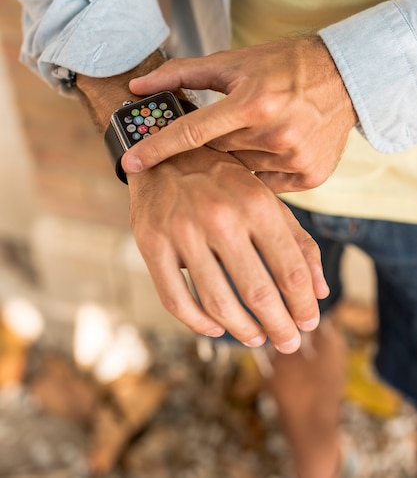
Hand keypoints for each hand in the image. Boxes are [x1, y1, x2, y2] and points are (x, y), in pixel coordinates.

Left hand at [124, 37, 357, 191]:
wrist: (345, 78)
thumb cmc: (284, 65)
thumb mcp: (234, 62)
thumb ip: (183, 74)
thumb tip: (138, 85)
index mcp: (251, 102)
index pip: (191, 132)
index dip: (156, 148)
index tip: (130, 162)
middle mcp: (273, 133)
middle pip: (215, 153)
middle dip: (212, 142)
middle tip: (226, 125)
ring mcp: (293, 158)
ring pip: (240, 170)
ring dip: (239, 154)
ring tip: (259, 129)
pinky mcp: (309, 175)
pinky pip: (266, 183)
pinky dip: (261, 167)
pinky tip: (275, 144)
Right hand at [127, 146, 328, 352]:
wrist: (166, 152)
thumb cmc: (224, 180)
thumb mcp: (266, 199)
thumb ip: (297, 242)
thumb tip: (320, 291)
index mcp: (256, 204)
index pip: (291, 271)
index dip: (304, 306)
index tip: (309, 323)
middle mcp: (221, 217)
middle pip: (258, 293)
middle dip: (280, 327)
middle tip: (288, 344)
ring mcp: (182, 231)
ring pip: (217, 302)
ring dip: (243, 331)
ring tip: (257, 338)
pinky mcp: (151, 242)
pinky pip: (175, 299)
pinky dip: (198, 323)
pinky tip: (216, 328)